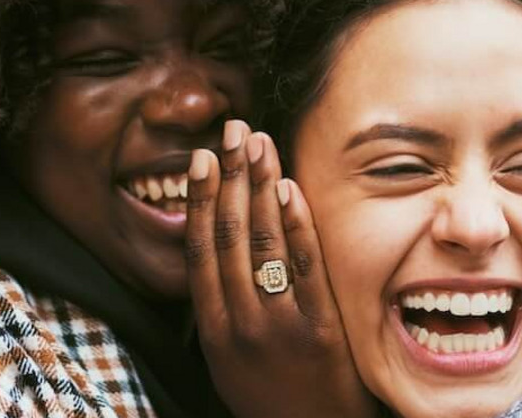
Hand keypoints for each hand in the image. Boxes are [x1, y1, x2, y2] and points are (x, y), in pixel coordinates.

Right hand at [185, 120, 378, 417]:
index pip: (200, 251)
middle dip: (230, 178)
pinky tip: (291, 188)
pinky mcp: (322, 329)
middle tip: (232, 132)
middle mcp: (241, 325)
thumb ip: (218, 310)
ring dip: (260, 187)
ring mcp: (281, 326)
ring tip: (259, 145)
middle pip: (230, 237)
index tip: (200, 159)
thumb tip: (211, 249)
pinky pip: (307, 266)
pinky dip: (297, 223)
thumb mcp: (227, 361)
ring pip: (264, 244)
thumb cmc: (269, 397)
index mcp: (213, 331)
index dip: (199, 201)